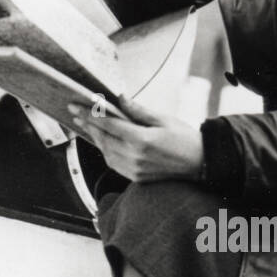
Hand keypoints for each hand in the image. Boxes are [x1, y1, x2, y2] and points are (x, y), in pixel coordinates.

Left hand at [69, 97, 203, 182]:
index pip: (108, 125)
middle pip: (103, 139)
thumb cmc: (185, 139)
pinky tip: (103, 142)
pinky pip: (114, 164)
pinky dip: (105, 152)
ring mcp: (135, 170)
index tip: (76, 106)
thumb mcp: (163, 119)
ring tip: (87, 126)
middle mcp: (135, 157)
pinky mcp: (136, 178)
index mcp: (142, 140)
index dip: (89, 114)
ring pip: (106, 153)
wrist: (200, 164)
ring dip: (95, 139)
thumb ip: (138, 111)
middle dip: (88, 125)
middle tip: (76, 113)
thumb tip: (120, 99)